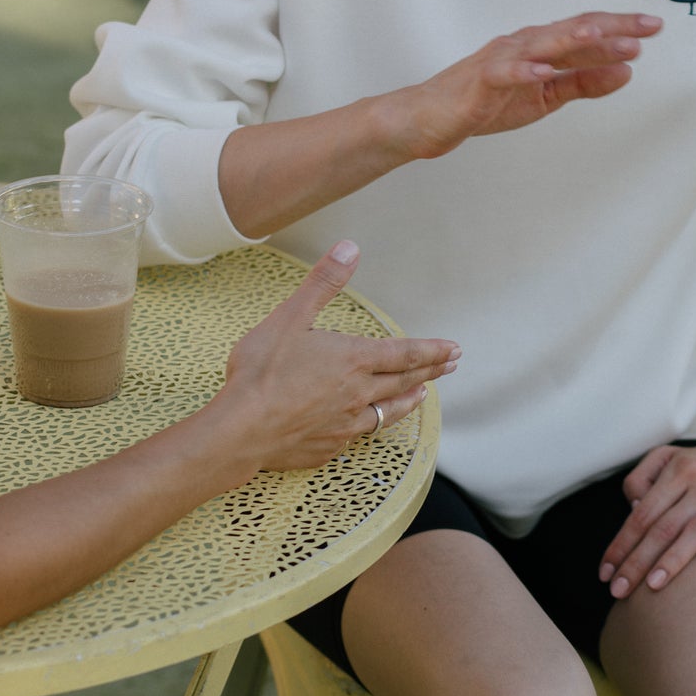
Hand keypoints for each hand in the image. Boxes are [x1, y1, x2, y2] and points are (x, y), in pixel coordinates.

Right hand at [220, 241, 458, 469]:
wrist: (242, 430)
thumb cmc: (263, 372)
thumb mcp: (290, 317)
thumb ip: (323, 283)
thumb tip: (349, 248)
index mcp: (353, 360)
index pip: (405, 353)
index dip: (432, 350)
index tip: (454, 349)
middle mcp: (358, 393)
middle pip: (404, 381)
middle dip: (430, 371)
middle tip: (451, 365)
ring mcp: (345, 423)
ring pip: (388, 411)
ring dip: (409, 400)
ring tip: (422, 395)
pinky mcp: (328, 446)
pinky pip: (360, 434)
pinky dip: (373, 425)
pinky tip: (369, 424)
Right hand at [395, 12, 661, 160]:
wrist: (429, 118)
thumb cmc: (485, 103)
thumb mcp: (545, 97)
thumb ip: (583, 82)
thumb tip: (627, 72)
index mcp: (540, 47)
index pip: (585, 32)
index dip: (620, 28)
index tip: (654, 27)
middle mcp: (523, 45)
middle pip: (570, 31)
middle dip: (608, 28)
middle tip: (645, 27)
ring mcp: (499, 60)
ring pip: (539, 45)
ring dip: (570, 40)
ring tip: (601, 37)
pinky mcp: (478, 82)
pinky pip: (502, 73)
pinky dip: (523, 70)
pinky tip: (544, 71)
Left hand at [598, 438, 695, 598]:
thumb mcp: (672, 457)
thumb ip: (644, 478)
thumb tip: (632, 508)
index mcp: (679, 469)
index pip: (642, 513)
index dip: (621, 544)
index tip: (605, 573)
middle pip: (663, 526)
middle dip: (637, 561)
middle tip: (619, 590)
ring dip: (673, 560)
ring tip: (652, 587)